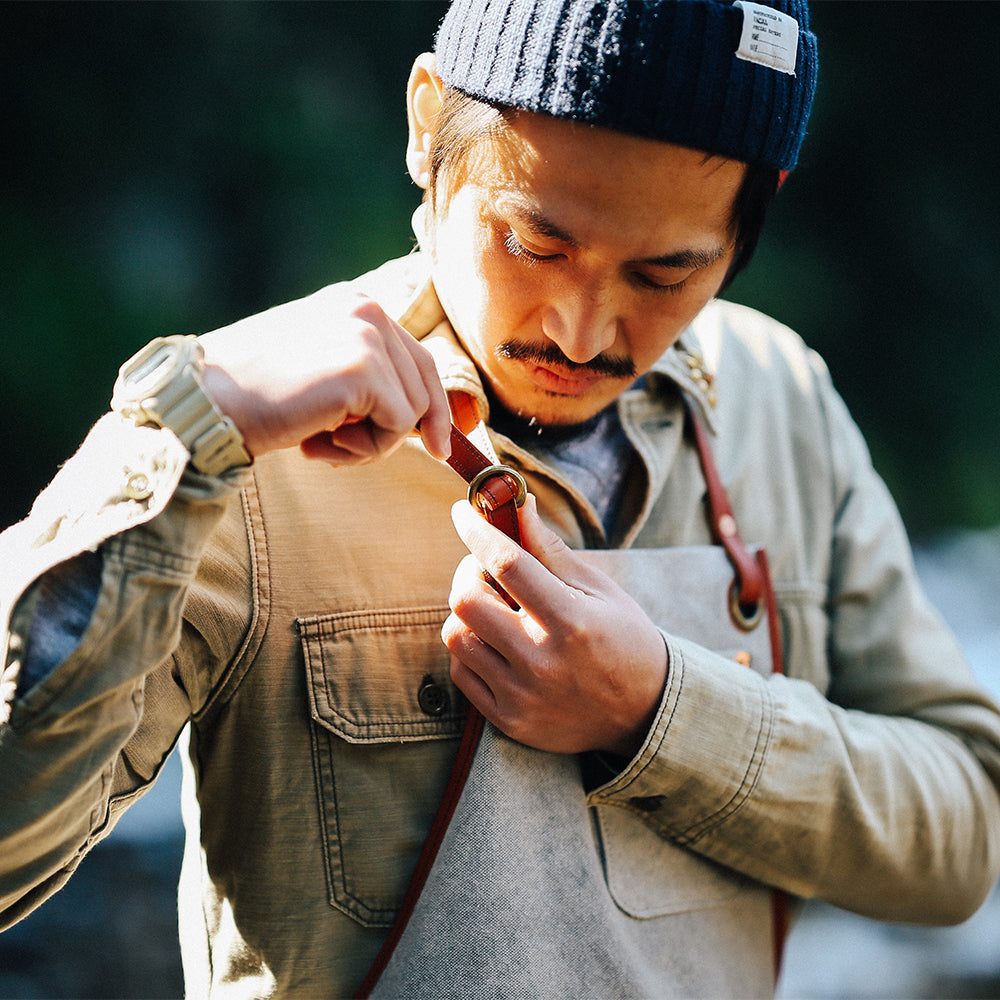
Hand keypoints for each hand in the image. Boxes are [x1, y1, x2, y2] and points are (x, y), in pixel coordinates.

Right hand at [197, 287, 451, 464]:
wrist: (202, 403)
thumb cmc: (250, 395)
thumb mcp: (316, 369)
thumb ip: (361, 375)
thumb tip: (416, 414)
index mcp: (353, 303)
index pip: (415, 356)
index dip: (433, 404)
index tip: (441, 443)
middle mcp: (366, 308)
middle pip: (426, 381)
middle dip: (415, 429)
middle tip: (408, 456)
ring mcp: (367, 335)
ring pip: (413, 410)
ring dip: (373, 443)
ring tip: (322, 443)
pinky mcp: (364, 368)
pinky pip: (399, 427)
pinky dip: (366, 450)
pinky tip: (319, 443)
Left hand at [442, 494, 668, 756]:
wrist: (644, 712)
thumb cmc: (623, 638)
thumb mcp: (598, 588)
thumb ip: (550, 549)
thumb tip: (518, 504)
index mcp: (570, 620)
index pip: (507, 563)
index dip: (477, 531)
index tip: (463, 511)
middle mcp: (541, 660)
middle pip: (466, 600)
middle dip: (467, 572)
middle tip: (484, 568)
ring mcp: (522, 695)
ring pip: (456, 636)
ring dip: (465, 612)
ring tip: (493, 608)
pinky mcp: (509, 719)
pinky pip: (460, 672)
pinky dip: (468, 648)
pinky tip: (493, 641)